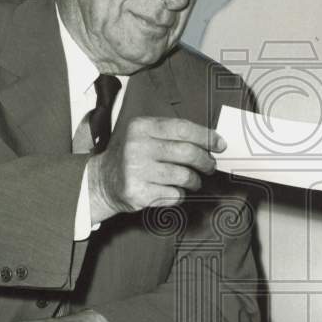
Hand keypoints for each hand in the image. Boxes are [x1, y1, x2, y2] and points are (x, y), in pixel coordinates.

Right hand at [89, 117, 225, 218]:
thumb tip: (211, 141)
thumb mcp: (144, 135)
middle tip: (210, 166)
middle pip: (187, 153)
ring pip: (184, 176)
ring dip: (195, 181)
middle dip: (205, 161)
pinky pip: (174, 195)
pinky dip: (180, 194)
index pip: (182, 128)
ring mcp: (136, 171)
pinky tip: (174, 190)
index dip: (206, 136)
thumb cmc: (132, 156)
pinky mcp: (138, 193)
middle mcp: (137, 146)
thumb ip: (172, 134)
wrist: (102, 181)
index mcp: (141, 127)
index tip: (220, 144)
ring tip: (193, 181)